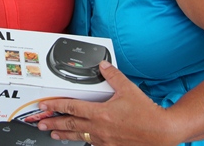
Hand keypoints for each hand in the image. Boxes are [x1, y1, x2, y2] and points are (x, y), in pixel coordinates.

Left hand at [37, 61, 178, 145]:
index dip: (55, 106)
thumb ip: (113, 75)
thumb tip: (103, 65)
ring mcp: (104, 140)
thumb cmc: (147, 114)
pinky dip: (83, 140)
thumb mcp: (129, 89)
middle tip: (40, 123)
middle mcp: (100, 128)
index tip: (44, 106)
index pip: (72, 108)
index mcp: (101, 113)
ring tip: (53, 134)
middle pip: (70, 125)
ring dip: (64, 134)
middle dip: (53, 123)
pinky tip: (79, 139)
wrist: (162, 133)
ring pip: (79, 136)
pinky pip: (93, 143)